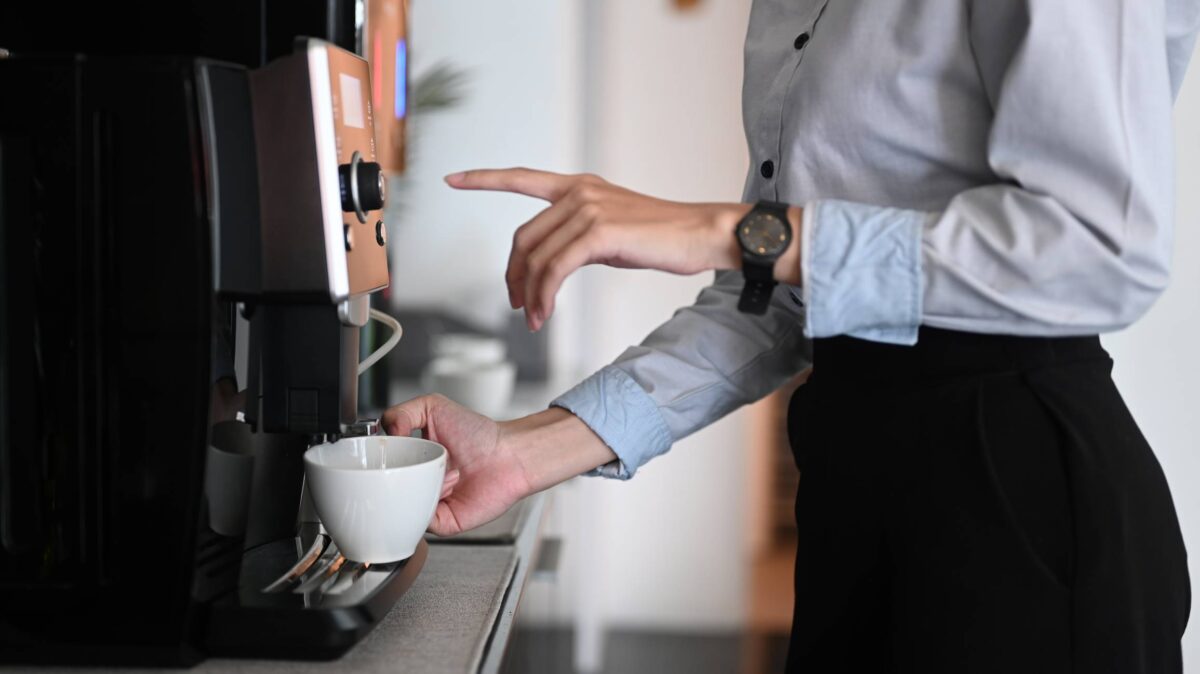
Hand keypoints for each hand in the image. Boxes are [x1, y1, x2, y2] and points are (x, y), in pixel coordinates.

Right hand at [382, 395, 617, 535]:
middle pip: (386, 492)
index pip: (381, 469)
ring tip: (436, 471)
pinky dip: (426, 506)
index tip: (374, 456)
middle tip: (399, 466)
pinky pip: (421, 522)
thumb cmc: (479, 434)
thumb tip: (384, 431)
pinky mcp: (443, 522)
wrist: (508, 455)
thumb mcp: (433, 407)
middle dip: (386, 481)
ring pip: (402, 508)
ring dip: (412, 491)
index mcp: (413, 461)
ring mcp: (429, 504)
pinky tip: (446, 486)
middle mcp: (419, 484)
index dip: (374, 465)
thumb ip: (402, 412)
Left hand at [447, 168, 791, 330]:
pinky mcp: (599, 232)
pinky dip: (545, 296)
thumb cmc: (663, 237)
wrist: (702, 234)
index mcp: (579, 186)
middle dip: (512, 276)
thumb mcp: (612, 232)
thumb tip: (555, 265)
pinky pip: (555, 270)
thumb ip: (579, 237)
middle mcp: (579, 191)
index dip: (484, 178)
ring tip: (534, 318)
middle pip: (523, 237)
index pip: (522, 178)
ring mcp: (588, 209)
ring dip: (529, 295)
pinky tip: (546, 313)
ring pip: (536, 258)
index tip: (453, 179)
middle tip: (516, 305)